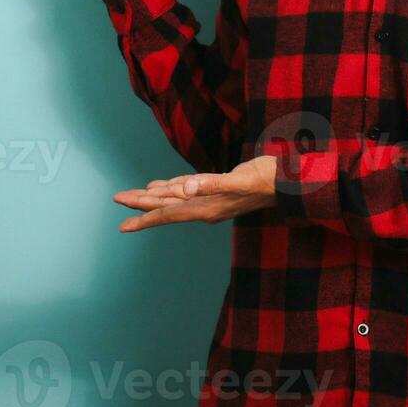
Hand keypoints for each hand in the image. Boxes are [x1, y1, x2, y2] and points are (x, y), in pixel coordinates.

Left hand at [113, 156, 277, 232]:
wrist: (290, 182)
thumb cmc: (267, 180)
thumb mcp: (240, 181)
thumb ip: (213, 184)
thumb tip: (186, 187)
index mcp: (206, 207)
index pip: (168, 213)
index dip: (144, 217)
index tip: (122, 225)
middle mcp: (206, 207)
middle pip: (166, 207)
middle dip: (141, 205)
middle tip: (117, 199)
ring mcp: (211, 200)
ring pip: (175, 200)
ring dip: (153, 198)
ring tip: (133, 197)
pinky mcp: (218, 190)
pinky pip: (187, 191)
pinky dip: (172, 189)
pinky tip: (164, 187)